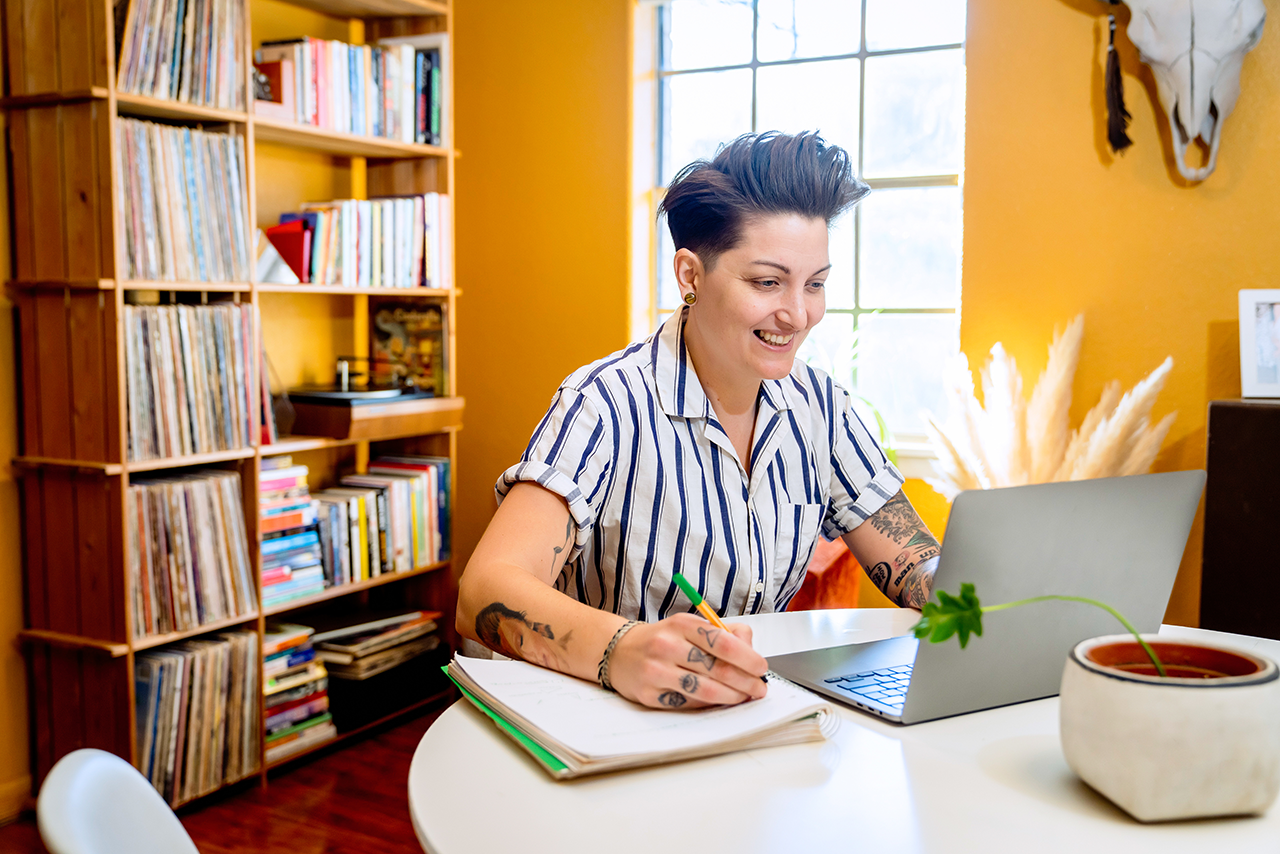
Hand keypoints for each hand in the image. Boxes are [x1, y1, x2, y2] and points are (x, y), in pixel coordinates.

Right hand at [606, 614, 768, 708]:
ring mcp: (656, 670)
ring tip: (743, 697)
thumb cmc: (663, 640)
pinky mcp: (649, 694)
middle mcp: (668, 645)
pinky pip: (687, 703)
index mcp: (682, 624)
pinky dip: (707, 704)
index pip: (723, 642)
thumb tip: (751, 651)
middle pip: (717, 668)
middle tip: (759, 688)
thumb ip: (723, 634)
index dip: (748, 658)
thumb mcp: (690, 626)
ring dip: (731, 697)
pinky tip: (717, 701)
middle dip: (746, 682)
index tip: (761, 668)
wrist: (620, 652)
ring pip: (705, 690)